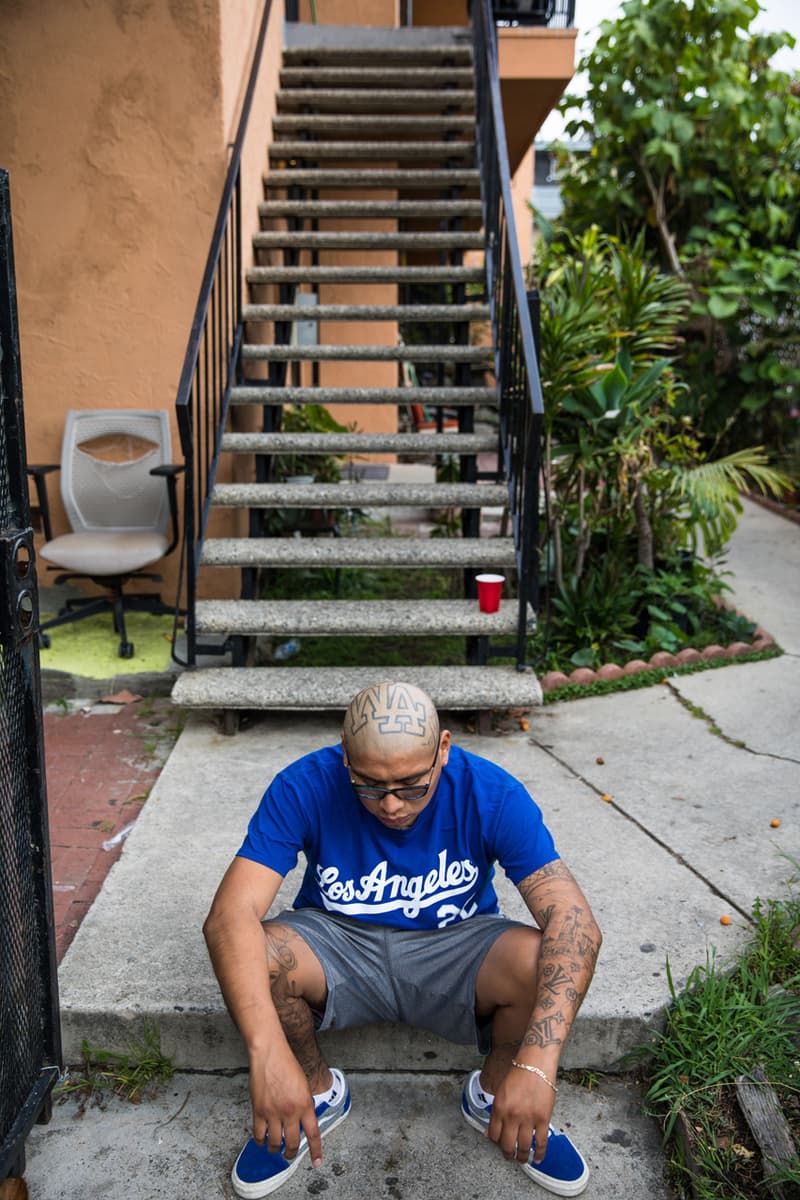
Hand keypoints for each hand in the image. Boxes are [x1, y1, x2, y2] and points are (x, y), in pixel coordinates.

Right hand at [248, 1049, 323, 1165]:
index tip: (316, 1163)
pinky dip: (261, 1141)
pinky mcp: (259, 1111)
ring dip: (275, 1149)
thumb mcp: (304, 1086)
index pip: (313, 1134)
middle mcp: (291, 1112)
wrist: (270, 1054)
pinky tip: (263, 1140)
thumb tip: (302, 1122)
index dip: (316, 1151)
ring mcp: (274, 1113)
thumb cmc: (287, 1065)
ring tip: (276, 1149)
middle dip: (292, 1153)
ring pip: (275, 1143)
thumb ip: (304, 1105)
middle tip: (290, 1155)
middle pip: (293, 1143)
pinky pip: (259, 1135)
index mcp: (305, 1105)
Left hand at [487, 1068, 555, 1165]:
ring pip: (524, 1147)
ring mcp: (528, 1118)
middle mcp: (512, 1115)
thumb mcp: (500, 1093)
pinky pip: (541, 1142)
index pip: (493, 1135)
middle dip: (508, 1154)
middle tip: (510, 1156)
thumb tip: (489, 1133)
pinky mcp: (543, 1119)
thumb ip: (495, 1113)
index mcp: (499, 1108)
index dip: (496, 1142)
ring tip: (522, 1159)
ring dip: (522, 1157)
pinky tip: (537, 1159)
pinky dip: (539, 1153)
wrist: (535, 1064)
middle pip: (507, 1145)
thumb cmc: (517, 1075)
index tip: (500, 1144)